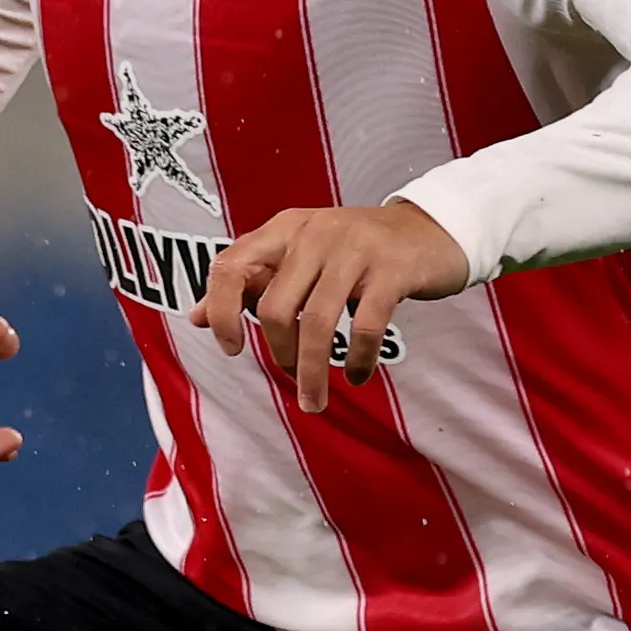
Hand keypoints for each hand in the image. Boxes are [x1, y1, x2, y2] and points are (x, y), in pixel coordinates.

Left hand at [190, 199, 468, 415]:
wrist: (434, 229)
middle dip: (279, 354)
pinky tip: (358, 374)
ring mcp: (355, 249)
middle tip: (293, 380)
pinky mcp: (392, 269)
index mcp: (285, 229)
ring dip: (311, 372)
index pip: (232, 266)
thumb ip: (252, 283)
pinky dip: (357, 359)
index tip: (232, 348)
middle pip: (274, 306)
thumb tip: (197, 318)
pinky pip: (364, 325)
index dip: (222, 311)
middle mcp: (315, 233)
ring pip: (316, 322)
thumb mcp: (302, 257)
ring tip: (314, 400)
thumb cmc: (360, 251)